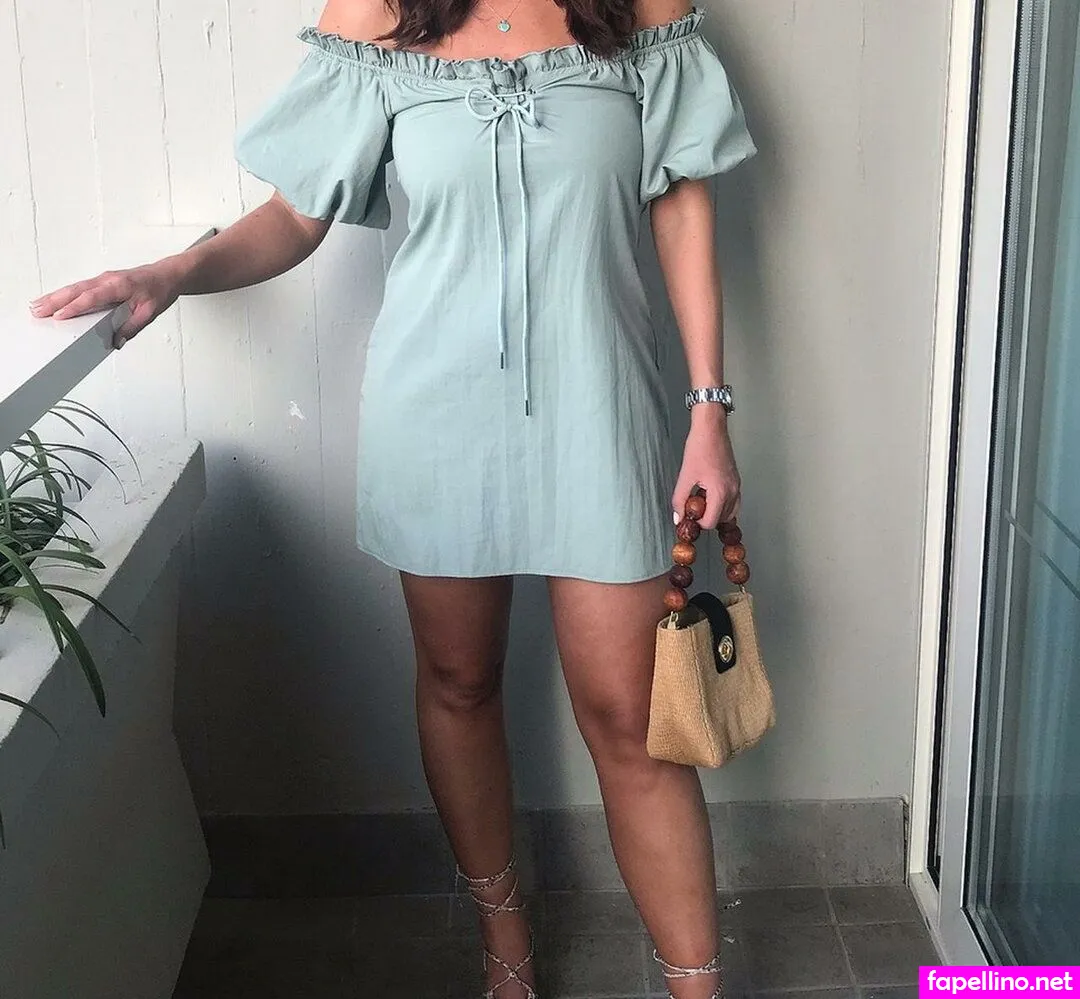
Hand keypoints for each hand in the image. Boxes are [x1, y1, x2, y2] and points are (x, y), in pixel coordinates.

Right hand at [28, 258, 184, 349]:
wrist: (167, 275)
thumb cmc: (159, 290)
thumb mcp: (149, 312)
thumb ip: (131, 327)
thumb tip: (116, 340)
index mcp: (118, 285)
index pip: (92, 298)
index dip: (74, 307)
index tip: (59, 316)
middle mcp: (107, 280)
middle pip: (76, 290)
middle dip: (54, 301)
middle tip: (37, 310)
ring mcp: (103, 279)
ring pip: (74, 288)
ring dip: (55, 296)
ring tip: (37, 306)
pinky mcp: (103, 281)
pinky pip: (80, 288)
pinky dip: (65, 294)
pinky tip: (55, 300)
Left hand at [671, 407, 740, 529]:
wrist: (711, 428)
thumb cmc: (700, 447)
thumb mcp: (685, 476)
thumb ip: (680, 500)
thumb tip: (678, 518)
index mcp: (720, 492)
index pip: (710, 522)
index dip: (697, 523)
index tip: (688, 516)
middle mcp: (733, 491)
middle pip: (721, 520)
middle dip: (706, 517)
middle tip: (692, 508)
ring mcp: (737, 486)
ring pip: (729, 512)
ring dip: (714, 512)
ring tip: (700, 500)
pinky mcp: (736, 481)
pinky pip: (732, 501)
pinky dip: (721, 504)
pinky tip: (708, 495)